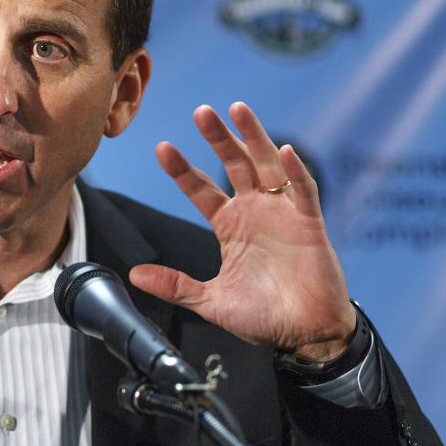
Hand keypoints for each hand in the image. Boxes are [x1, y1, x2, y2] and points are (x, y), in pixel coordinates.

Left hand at [128, 102, 354, 361]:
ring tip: (238, 109)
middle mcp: (254, 212)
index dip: (182, 169)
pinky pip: (303, 191)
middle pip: (233, 164)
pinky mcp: (310, 224)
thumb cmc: (263, 318)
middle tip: (201, 112)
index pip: (201, 189)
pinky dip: (295, 171)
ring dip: (254, 137)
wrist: (305, 336)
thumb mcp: (209, 301)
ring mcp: (282, 214)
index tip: (162, 148)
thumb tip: (135, 275)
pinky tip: (285, 151)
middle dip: (218, 138)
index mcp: (229, 226)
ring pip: (267, 165)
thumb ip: (174, 285)